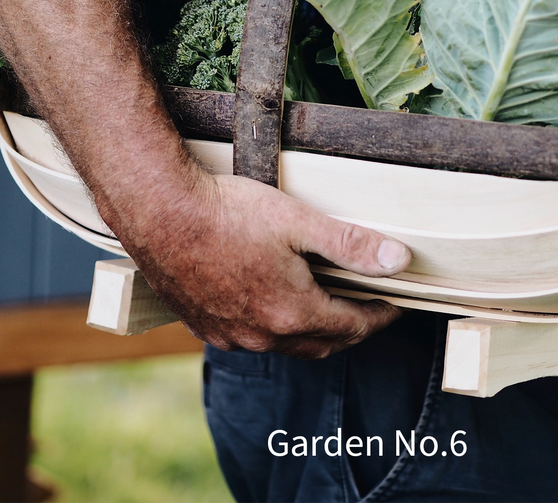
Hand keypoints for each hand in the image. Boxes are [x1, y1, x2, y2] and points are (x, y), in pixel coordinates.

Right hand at [117, 171, 411, 358]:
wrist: (158, 212)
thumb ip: (352, 245)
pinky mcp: (204, 327)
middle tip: (366, 309)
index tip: (394, 304)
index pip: (353, 326)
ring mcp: (231, 335)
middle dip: (350, 329)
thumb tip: (399, 260)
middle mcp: (263, 335)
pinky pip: (250, 339)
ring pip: (285, 345)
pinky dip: (273, 328)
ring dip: (311, 331)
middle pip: (322, 343)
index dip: (379, 315)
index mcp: (293, 312)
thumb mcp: (299, 222)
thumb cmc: (227, 212)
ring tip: (324, 307)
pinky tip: (271, 306)